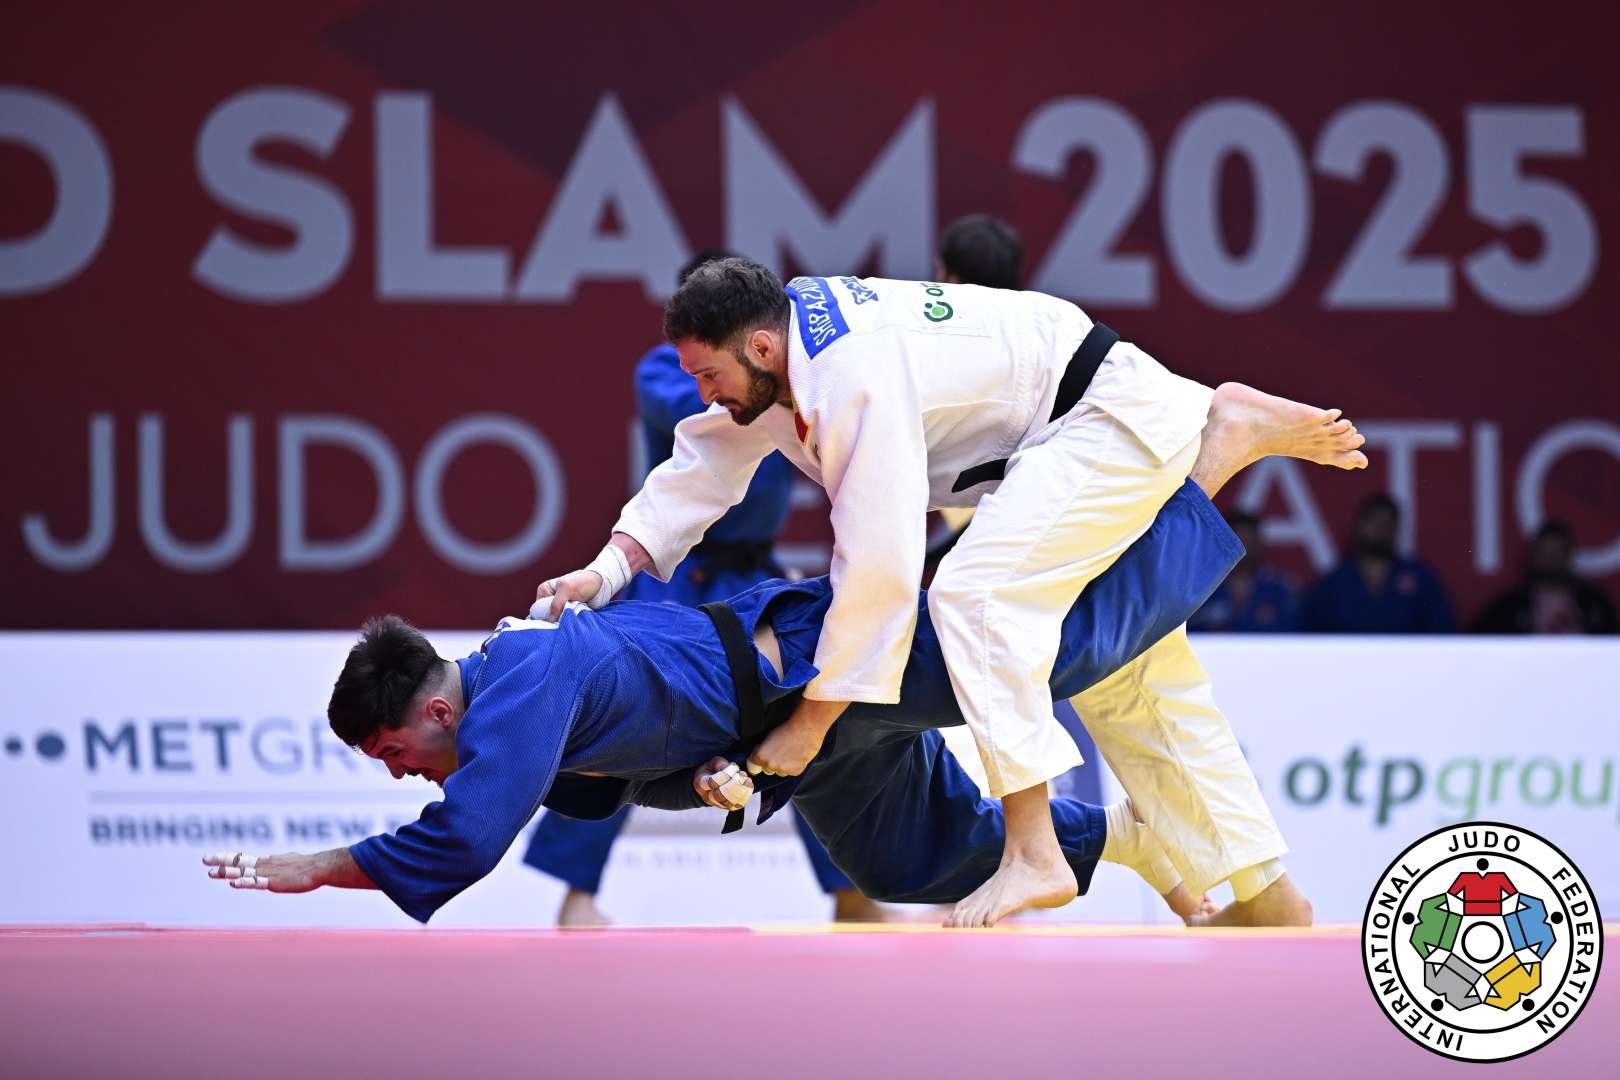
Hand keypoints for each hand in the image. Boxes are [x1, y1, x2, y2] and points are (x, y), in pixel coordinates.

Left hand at [203, 851, 323, 892]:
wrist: (321, 867)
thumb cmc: (309, 865)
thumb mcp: (289, 861)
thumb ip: (277, 861)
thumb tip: (270, 857)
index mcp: (268, 862)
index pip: (244, 858)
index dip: (228, 858)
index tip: (214, 857)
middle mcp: (265, 865)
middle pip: (240, 862)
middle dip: (222, 861)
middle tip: (204, 859)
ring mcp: (269, 873)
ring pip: (244, 872)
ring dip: (227, 872)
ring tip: (211, 873)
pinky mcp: (274, 883)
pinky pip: (256, 882)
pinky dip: (244, 882)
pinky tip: (233, 884)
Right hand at [533, 569, 603, 621]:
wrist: (603, 584)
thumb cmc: (584, 581)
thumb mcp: (567, 588)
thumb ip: (556, 603)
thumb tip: (549, 619)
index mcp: (544, 591)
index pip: (536, 609)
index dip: (542, 617)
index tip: (552, 623)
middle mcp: (550, 601)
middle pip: (546, 617)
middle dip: (552, 622)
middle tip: (561, 626)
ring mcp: (561, 609)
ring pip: (556, 622)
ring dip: (562, 625)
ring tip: (569, 625)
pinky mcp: (570, 615)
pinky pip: (566, 624)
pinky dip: (569, 626)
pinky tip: (573, 627)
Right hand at [693, 757, 753, 809]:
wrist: (712, 780)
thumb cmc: (712, 769)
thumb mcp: (713, 762)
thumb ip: (721, 765)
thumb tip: (731, 769)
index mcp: (700, 783)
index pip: (712, 782)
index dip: (725, 775)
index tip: (734, 767)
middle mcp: (707, 796)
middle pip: (720, 796)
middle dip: (733, 785)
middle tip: (742, 775)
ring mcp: (717, 804)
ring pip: (729, 803)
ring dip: (741, 791)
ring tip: (747, 780)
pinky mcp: (727, 807)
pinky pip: (737, 805)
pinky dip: (745, 796)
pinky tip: (749, 786)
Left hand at [747, 699, 846, 776]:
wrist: (805, 728)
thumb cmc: (787, 729)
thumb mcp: (768, 737)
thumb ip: (762, 750)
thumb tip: (760, 757)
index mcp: (760, 756)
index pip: (752, 768)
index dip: (757, 762)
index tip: (761, 759)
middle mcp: (770, 765)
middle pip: (767, 770)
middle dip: (771, 763)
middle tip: (780, 752)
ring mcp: (783, 770)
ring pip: (779, 771)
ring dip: (783, 765)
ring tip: (790, 752)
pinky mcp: (795, 772)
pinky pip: (790, 772)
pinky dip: (793, 766)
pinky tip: (796, 755)